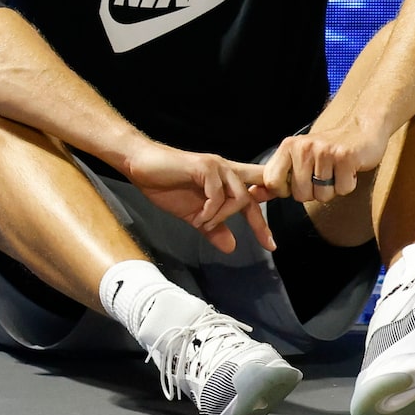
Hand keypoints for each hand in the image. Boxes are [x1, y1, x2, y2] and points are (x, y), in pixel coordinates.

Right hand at [120, 139, 273, 253]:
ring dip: (223, 216)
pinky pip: (217, 194)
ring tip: (205, 223)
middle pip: (254, 195)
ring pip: (239, 196)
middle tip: (267, 243)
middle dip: (260, 222)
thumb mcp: (195, 215)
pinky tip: (199, 217)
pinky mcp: (204, 167)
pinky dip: (210, 211)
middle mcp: (226, 170)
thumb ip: (214, 228)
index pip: (256, 191)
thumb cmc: (167, 186)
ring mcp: (216, 166)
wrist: (142, 167)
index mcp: (226, 180)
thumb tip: (231, 247)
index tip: (272, 240)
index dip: (267, 210)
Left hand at [265, 116, 390, 206]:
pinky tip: (348, 169)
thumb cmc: (327, 149)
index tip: (300, 179)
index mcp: (288, 147)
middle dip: (315, 191)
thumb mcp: (297, 159)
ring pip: (322, 195)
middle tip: (324, 172)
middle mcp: (303, 147)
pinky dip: (348, 184)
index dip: (286, 190)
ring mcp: (324, 151)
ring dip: (333, 188)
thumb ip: (275, 178)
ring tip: (336, 170)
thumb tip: (252, 193)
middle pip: (301, 195)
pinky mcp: (345, 157)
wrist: (361, 128)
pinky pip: (342, 189)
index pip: (272, 182)